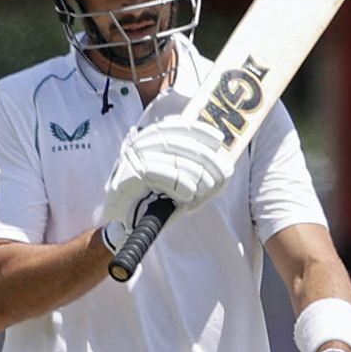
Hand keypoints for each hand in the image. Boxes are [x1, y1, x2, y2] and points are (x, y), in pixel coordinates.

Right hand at [102, 117, 232, 229]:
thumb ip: (200, 173)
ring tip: (203, 190)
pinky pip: (158, 172)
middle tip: (221, 175)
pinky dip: (178, 183)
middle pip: (180, 144)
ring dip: (195, 174)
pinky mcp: (127, 175)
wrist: (125, 224)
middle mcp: (139, 145)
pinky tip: (187, 194)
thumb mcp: (181, 185)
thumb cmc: (154, 202)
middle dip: (206, 159)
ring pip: (172, 157)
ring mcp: (131, 158)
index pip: (176, 127)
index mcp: (150, 140)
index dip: (198, 130)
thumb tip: (225, 166)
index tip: (217, 139)